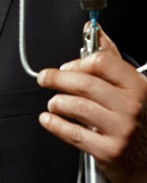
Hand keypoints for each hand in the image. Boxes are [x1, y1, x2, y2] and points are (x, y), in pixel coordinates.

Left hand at [37, 24, 146, 182]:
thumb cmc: (139, 119)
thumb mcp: (132, 86)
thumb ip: (111, 58)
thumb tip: (94, 30)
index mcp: (137, 86)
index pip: (101, 63)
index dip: (78, 62)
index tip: (67, 67)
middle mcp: (131, 106)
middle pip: (85, 83)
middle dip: (57, 79)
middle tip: (45, 78)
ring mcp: (121, 130)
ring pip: (77, 107)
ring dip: (57, 102)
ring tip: (53, 102)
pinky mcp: (109, 151)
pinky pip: (74, 134)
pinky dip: (55, 124)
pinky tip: (48, 119)